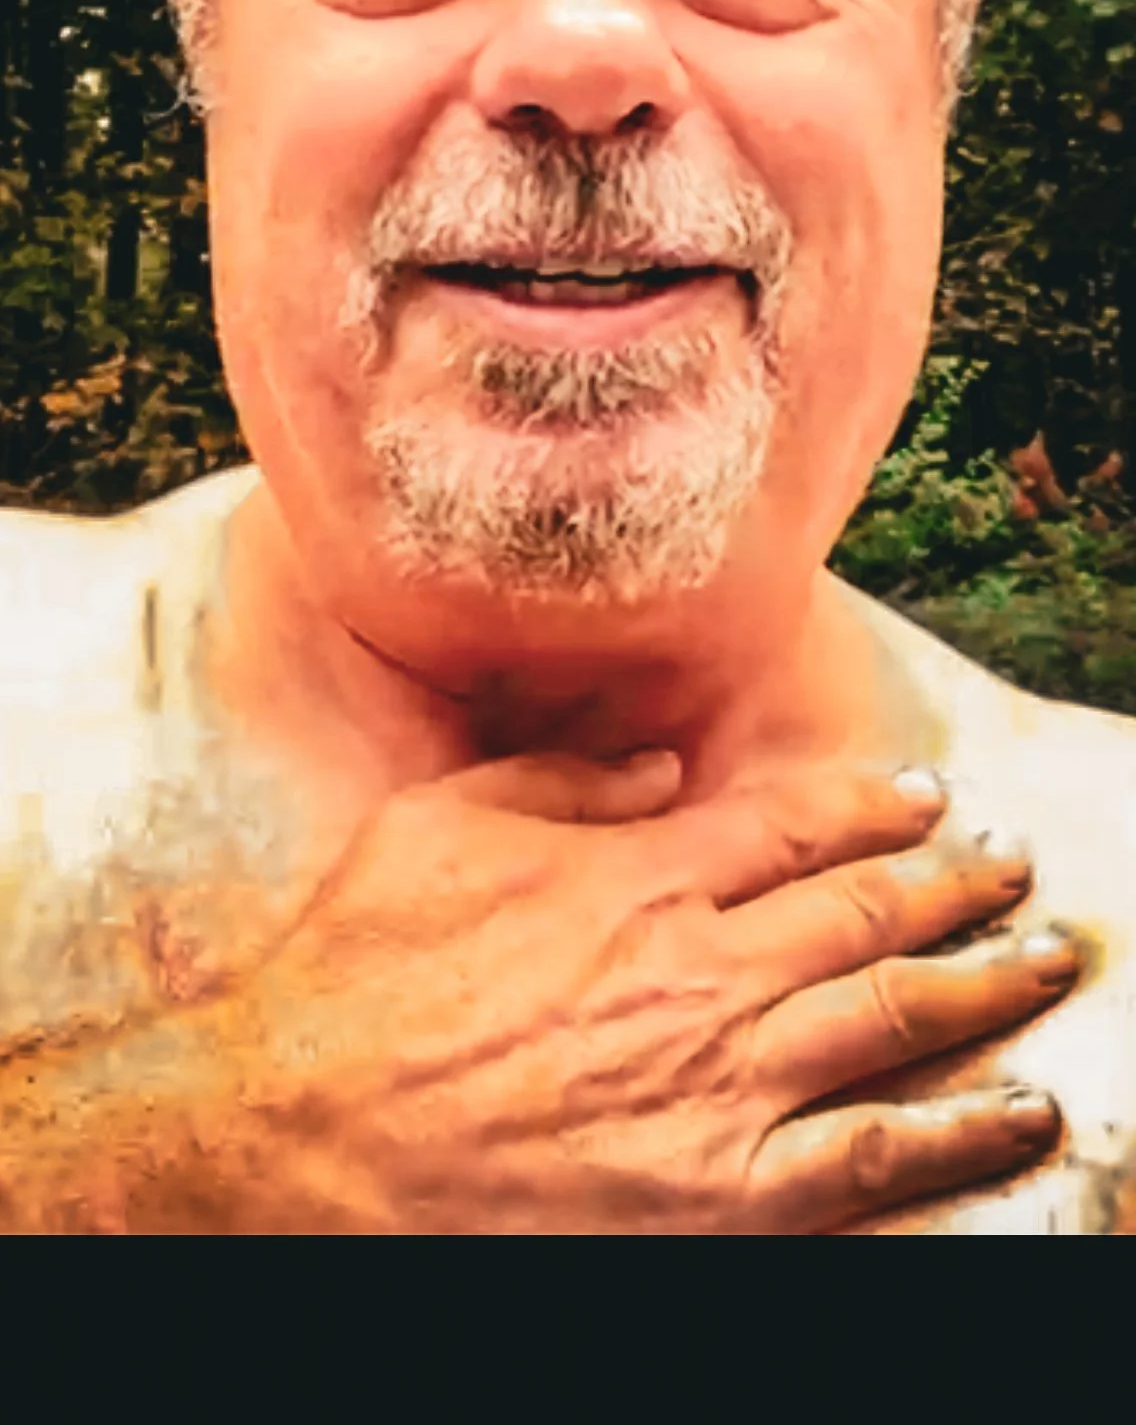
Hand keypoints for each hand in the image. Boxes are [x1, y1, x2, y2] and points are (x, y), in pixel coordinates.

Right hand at [154, 750, 1072, 1235]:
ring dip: (983, 980)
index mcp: (636, 877)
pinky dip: (959, 1132)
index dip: (870, 807)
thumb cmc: (355, 976)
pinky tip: (1017, 1113)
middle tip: (1009, 865)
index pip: (792, 826)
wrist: (297, 1139)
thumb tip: (655, 764)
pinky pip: (874, 1158)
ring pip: (892, 1017)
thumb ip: (560, 784)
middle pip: (865, 912)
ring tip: (1042, 956)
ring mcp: (720, 1087)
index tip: (920, 798)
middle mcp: (698, 970)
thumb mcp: (440, 829)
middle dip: (953, 882)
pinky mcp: (721, 1198)